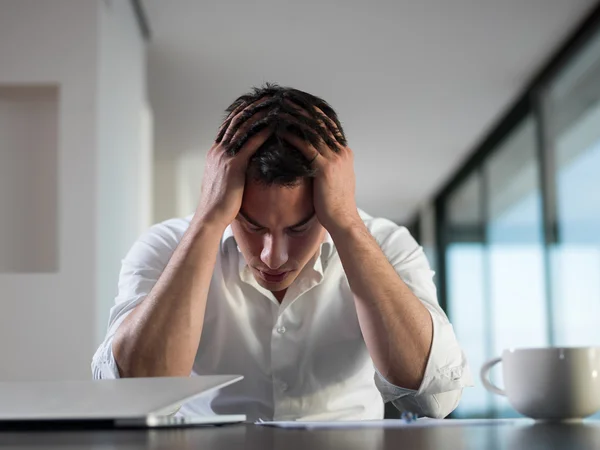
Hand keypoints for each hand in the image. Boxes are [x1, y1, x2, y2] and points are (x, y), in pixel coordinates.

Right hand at [195, 103, 271, 228]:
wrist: (211, 217)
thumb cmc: (220, 205)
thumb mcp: (223, 181)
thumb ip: (231, 169)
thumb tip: (242, 166)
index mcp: (215, 152)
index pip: (229, 124)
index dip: (243, 112)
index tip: (257, 103)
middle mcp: (218, 150)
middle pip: (236, 120)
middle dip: (252, 107)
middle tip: (268, 97)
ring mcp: (225, 156)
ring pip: (244, 128)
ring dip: (260, 115)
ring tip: (275, 106)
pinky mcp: (234, 166)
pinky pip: (251, 143)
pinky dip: (264, 133)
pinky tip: (276, 126)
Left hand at [284, 110, 361, 232]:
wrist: (342, 220)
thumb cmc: (335, 204)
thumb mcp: (335, 179)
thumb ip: (327, 164)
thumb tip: (315, 158)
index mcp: (344, 152)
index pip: (328, 124)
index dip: (313, 111)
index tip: (298, 101)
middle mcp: (342, 151)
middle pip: (321, 122)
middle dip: (303, 109)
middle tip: (287, 98)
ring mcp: (335, 159)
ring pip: (313, 131)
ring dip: (295, 118)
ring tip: (280, 108)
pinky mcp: (325, 168)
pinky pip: (306, 147)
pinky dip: (292, 137)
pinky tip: (279, 131)